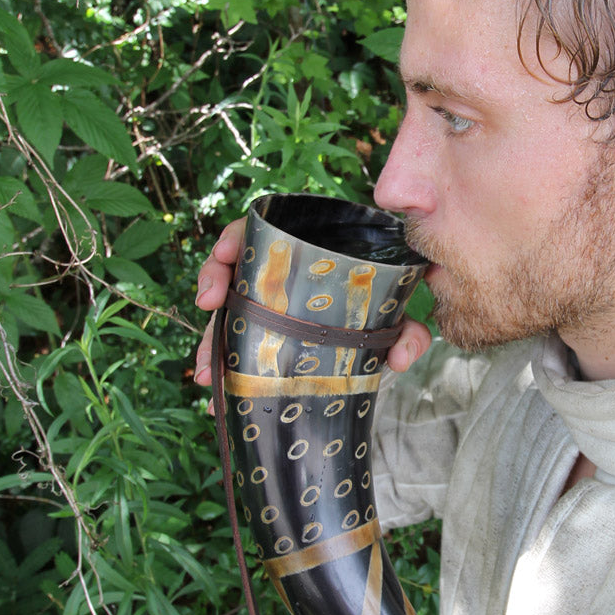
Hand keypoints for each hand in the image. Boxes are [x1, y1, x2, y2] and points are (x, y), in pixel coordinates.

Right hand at [192, 217, 431, 387]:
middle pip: (235, 267)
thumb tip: (400, 357)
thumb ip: (407, 329)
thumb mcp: (398, 313)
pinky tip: (213, 384)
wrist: (386, 327)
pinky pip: (237, 341)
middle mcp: (282, 273)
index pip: (261, 229)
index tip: (227, 252)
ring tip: (207, 370)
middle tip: (208, 303)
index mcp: (308, 251)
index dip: (238, 237)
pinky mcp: (266, 331)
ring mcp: (269, 302)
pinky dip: (223, 361)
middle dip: (214, 282)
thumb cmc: (388, 305)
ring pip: (230, 310)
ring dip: (212, 337)